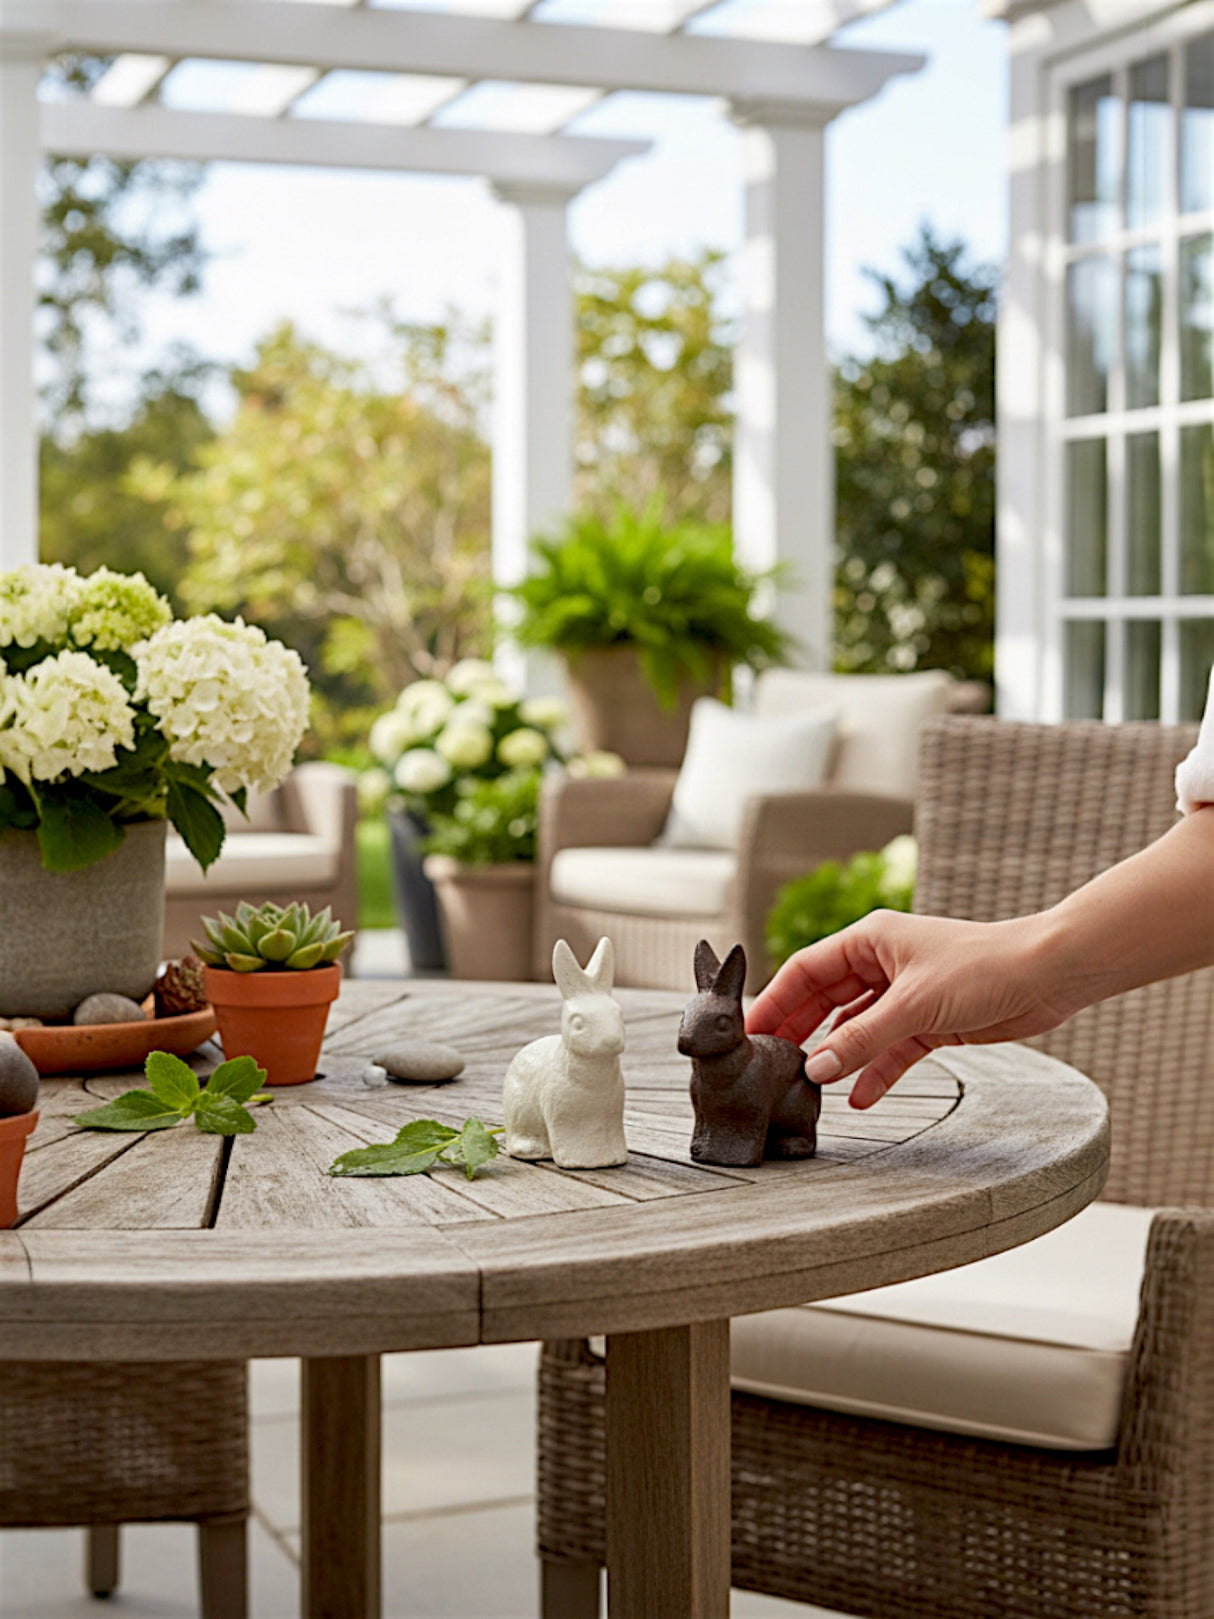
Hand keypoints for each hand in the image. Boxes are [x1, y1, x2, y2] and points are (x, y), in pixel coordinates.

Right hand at [746, 909, 1076, 1108]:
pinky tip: (859, 1097)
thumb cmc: (984, 967)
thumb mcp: (913, 1004)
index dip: (774, 1000)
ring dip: (838, 1055)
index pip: (805, 970)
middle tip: (769, 1063)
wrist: (1049, 975)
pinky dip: (876, 1071)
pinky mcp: (930, 1021)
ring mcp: (905, 993)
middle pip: (825, 1000)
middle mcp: (883, 963)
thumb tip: (818, 1068)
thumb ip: (862, 1039)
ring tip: (809, 1085)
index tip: (749, 1030)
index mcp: (869, 939)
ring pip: (856, 1028)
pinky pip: (890, 1049)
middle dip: (800, 1031)